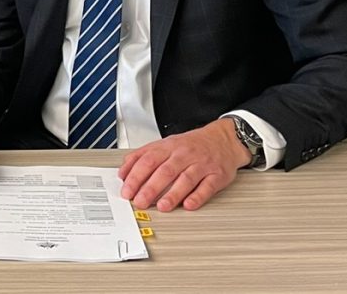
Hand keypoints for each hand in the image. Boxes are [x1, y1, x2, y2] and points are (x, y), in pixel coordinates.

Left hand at [117, 118, 250, 211]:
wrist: (223, 139)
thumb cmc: (191, 145)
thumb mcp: (165, 144)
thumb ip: (142, 156)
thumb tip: (123, 172)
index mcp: (169, 147)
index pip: (148, 160)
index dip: (136, 176)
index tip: (127, 190)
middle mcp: (184, 155)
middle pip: (165, 171)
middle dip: (150, 188)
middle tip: (140, 202)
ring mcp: (201, 165)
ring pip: (186, 179)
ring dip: (173, 194)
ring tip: (162, 206)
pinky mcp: (217, 175)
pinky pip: (207, 187)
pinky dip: (197, 196)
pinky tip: (188, 205)